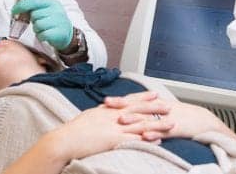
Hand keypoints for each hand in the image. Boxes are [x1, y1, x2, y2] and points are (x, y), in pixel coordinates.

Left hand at [12, 0, 72, 49]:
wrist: (67, 34)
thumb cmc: (53, 21)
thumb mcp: (46, 9)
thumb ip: (32, 3)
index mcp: (52, 2)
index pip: (34, 1)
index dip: (21, 5)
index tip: (14, 10)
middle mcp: (56, 10)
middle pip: (34, 14)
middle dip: (33, 20)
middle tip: (39, 22)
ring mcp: (58, 21)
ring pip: (37, 25)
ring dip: (37, 29)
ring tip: (43, 28)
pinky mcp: (58, 33)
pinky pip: (41, 34)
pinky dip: (41, 36)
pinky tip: (46, 34)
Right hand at [50, 104, 173, 159]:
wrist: (65, 140)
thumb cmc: (73, 131)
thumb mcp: (88, 116)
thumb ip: (100, 113)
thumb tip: (106, 110)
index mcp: (107, 109)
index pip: (129, 100)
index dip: (142, 97)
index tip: (154, 94)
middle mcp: (113, 116)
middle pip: (138, 110)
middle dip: (155, 108)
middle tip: (169, 105)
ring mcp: (114, 127)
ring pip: (141, 123)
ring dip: (157, 123)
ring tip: (171, 123)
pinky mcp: (114, 140)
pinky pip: (134, 139)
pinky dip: (147, 138)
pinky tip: (158, 139)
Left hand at [104, 92, 235, 139]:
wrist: (204, 121)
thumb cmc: (183, 118)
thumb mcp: (165, 112)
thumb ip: (150, 112)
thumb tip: (133, 113)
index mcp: (156, 104)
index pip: (135, 100)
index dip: (120, 100)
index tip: (105, 100)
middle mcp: (160, 109)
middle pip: (138, 106)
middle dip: (122, 106)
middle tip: (107, 105)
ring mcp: (167, 119)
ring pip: (148, 119)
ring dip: (135, 119)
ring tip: (122, 121)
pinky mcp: (177, 129)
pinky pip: (164, 131)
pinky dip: (155, 133)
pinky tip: (146, 136)